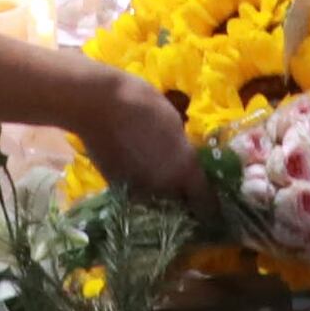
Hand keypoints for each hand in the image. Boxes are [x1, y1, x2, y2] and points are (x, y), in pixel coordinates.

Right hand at [74, 69, 210, 204]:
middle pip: (181, 205)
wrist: (95, 106)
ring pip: (158, 201)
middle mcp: (164, 188)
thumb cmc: (140, 103)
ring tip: (160, 180)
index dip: (211, 207)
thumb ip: (183, 148)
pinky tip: (138, 171)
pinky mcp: (116, 188)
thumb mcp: (173, 120)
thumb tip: (185, 157)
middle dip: (185, 202)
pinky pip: (137, 193)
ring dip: (162, 196)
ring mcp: (139, 191)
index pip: (205, 202)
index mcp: (185, 170)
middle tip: (186, 190)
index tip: (214, 207)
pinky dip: (141, 188)